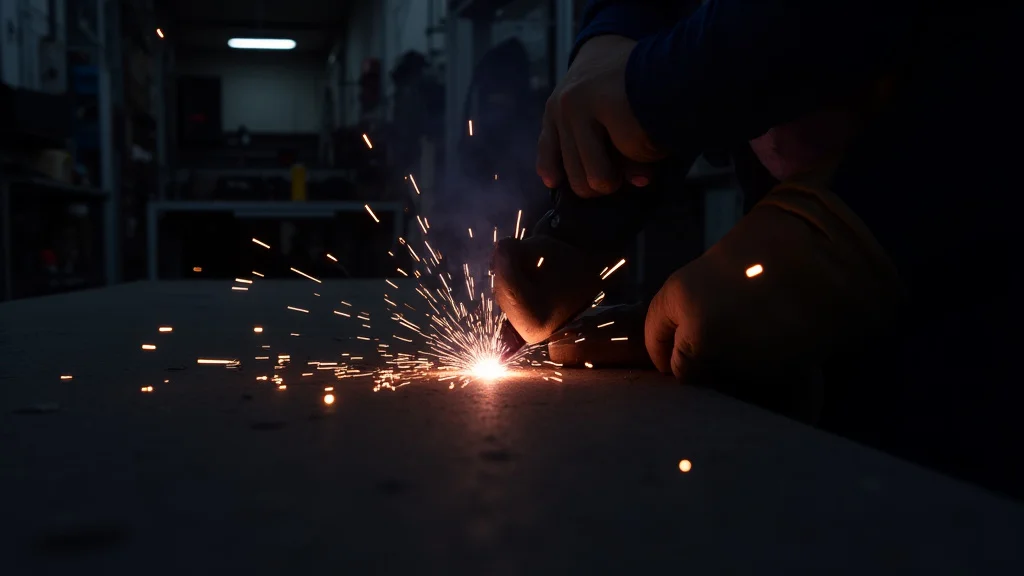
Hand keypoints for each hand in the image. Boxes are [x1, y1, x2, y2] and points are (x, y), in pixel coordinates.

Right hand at [537, 35, 664, 197]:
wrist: (603, 51)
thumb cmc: (633, 85)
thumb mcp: (649, 112)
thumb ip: (646, 150)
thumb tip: (639, 181)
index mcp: (612, 97)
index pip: (631, 149)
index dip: (646, 159)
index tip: (652, 155)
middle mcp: (580, 104)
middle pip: (594, 171)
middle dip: (611, 180)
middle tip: (621, 174)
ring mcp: (560, 110)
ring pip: (572, 170)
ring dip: (589, 180)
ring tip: (603, 173)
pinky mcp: (548, 114)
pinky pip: (545, 152)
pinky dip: (551, 170)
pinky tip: (555, 180)